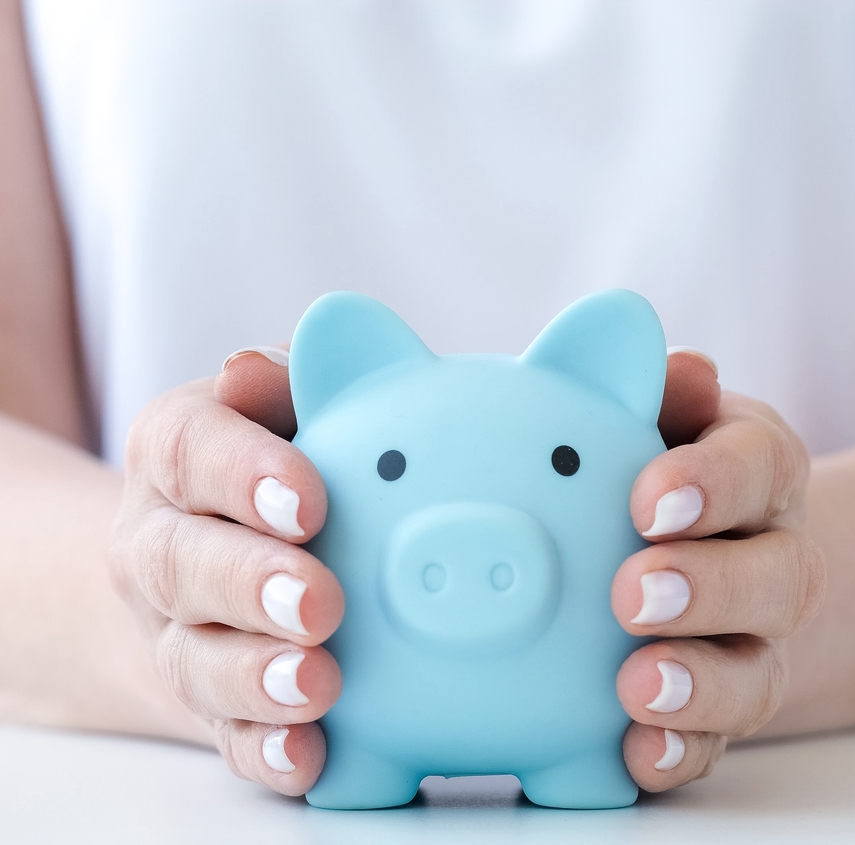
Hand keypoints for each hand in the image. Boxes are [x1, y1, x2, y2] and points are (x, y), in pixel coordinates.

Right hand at [109, 348, 342, 795]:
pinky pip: (225, 734)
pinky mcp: (208, 701)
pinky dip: (265, 749)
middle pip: (183, 564)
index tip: (306, 499)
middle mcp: (158, 544)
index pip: (191, 451)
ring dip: (255, 675)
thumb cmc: (271, 462)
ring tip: (317, 683)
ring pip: (197, 659)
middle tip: (320, 601)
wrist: (215, 556)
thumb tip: (274, 358)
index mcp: (176, 455)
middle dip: (250, 584)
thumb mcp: (276, 406)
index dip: (243, 474)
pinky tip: (309, 756)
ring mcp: (176, 630)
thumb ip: (286, 384)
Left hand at [613, 350, 825, 790]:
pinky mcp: (724, 705)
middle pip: (771, 579)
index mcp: (759, 473)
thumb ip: (667, 393)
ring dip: (697, 683)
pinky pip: (715, 738)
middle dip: (707, 588)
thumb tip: (679, 367)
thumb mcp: (673, 417)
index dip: (710, 483)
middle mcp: (775, 559)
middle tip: (634, 594)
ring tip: (636, 685)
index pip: (757, 466)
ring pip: (752, 671)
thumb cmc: (673, 468)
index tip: (649, 498)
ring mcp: (756, 642)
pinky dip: (680, 749)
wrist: (714, 548)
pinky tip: (635, 753)